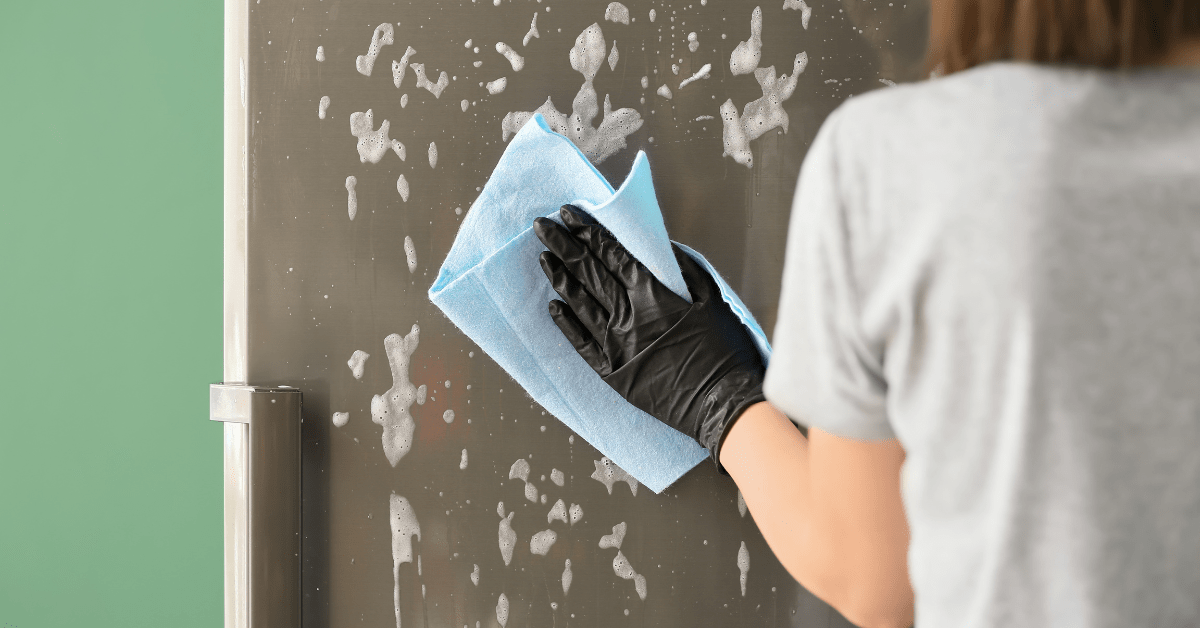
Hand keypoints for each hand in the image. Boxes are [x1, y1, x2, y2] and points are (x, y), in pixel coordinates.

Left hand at [533, 204, 766, 466]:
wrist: (722, 405)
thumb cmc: (725, 353)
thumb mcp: (714, 301)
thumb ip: (687, 270)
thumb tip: (664, 247)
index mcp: (654, 296)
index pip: (612, 254)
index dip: (589, 231)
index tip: (570, 213)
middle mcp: (629, 317)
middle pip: (589, 273)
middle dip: (564, 245)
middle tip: (542, 226)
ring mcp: (617, 346)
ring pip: (580, 304)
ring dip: (560, 278)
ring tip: (543, 258)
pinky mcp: (613, 373)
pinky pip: (581, 343)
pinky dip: (566, 323)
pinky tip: (553, 307)